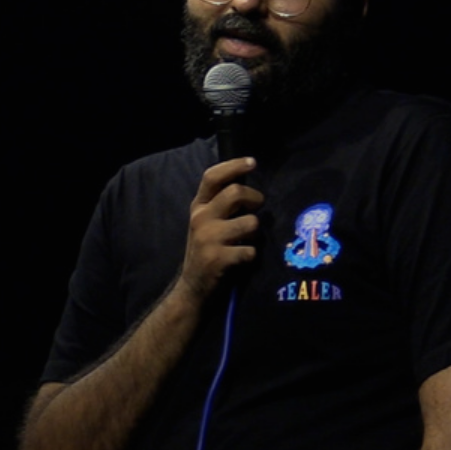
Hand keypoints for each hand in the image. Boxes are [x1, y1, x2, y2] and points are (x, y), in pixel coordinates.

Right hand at [178, 156, 262, 300]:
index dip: (234, 165)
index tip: (252, 162)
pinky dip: (251, 256)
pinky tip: (241, 260)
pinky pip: (250, 250)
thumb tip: (246, 182)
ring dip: (256, 233)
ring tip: (247, 241)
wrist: (193, 287)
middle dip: (255, 198)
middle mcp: (200, 218)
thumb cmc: (207, 250)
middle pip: (235, 193)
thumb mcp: (206, 222)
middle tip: (257, 207)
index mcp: (198, 207)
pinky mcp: (217, 258)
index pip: (212, 176)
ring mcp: (208, 238)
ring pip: (250, 222)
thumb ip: (220, 203)